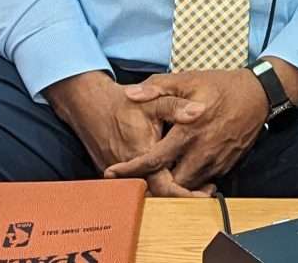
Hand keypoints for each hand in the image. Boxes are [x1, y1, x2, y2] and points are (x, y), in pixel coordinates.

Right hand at [44, 70, 206, 197]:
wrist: (91, 106)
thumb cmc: (123, 104)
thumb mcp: (153, 102)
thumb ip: (177, 107)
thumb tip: (199, 111)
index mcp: (141, 156)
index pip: (165, 187)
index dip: (185, 193)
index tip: (204, 194)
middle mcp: (129, 172)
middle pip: (158, 194)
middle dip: (182, 195)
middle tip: (206, 192)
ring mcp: (121, 176)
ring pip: (148, 193)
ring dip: (170, 192)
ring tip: (195, 188)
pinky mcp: (117, 175)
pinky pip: (138, 186)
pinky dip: (156, 184)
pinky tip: (173, 177)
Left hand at [104, 68, 269, 189]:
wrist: (259, 94)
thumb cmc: (221, 86)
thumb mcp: (188, 79)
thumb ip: (157, 87)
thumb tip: (130, 94)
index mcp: (188, 130)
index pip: (153, 160)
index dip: (131, 169)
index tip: (113, 173)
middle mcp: (201, 151)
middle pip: (168, 182)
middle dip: (152, 182)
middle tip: (135, 178)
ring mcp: (215, 160)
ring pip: (186, 186)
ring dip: (171, 182)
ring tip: (157, 173)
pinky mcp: (226, 165)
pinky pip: (202, 181)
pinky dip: (190, 179)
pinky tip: (182, 167)